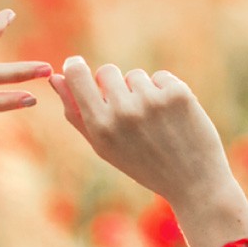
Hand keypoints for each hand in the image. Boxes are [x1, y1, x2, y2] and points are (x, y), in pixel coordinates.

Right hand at [50, 58, 235, 208]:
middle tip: (128, 113)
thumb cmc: (142, 165)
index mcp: (100, 127)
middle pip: (106, 71)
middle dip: (114, 85)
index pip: (77, 75)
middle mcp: (123, 112)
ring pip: (135, 76)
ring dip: (142, 92)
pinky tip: (171, 117)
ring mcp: (151, 101)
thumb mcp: (104, 146)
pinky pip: (160, 77)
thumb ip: (76, 114)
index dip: (75, 67)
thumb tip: (55, 78)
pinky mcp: (177, 94)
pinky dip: (164, 93)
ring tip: (153, 122)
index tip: (76, 65)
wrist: (192, 181)